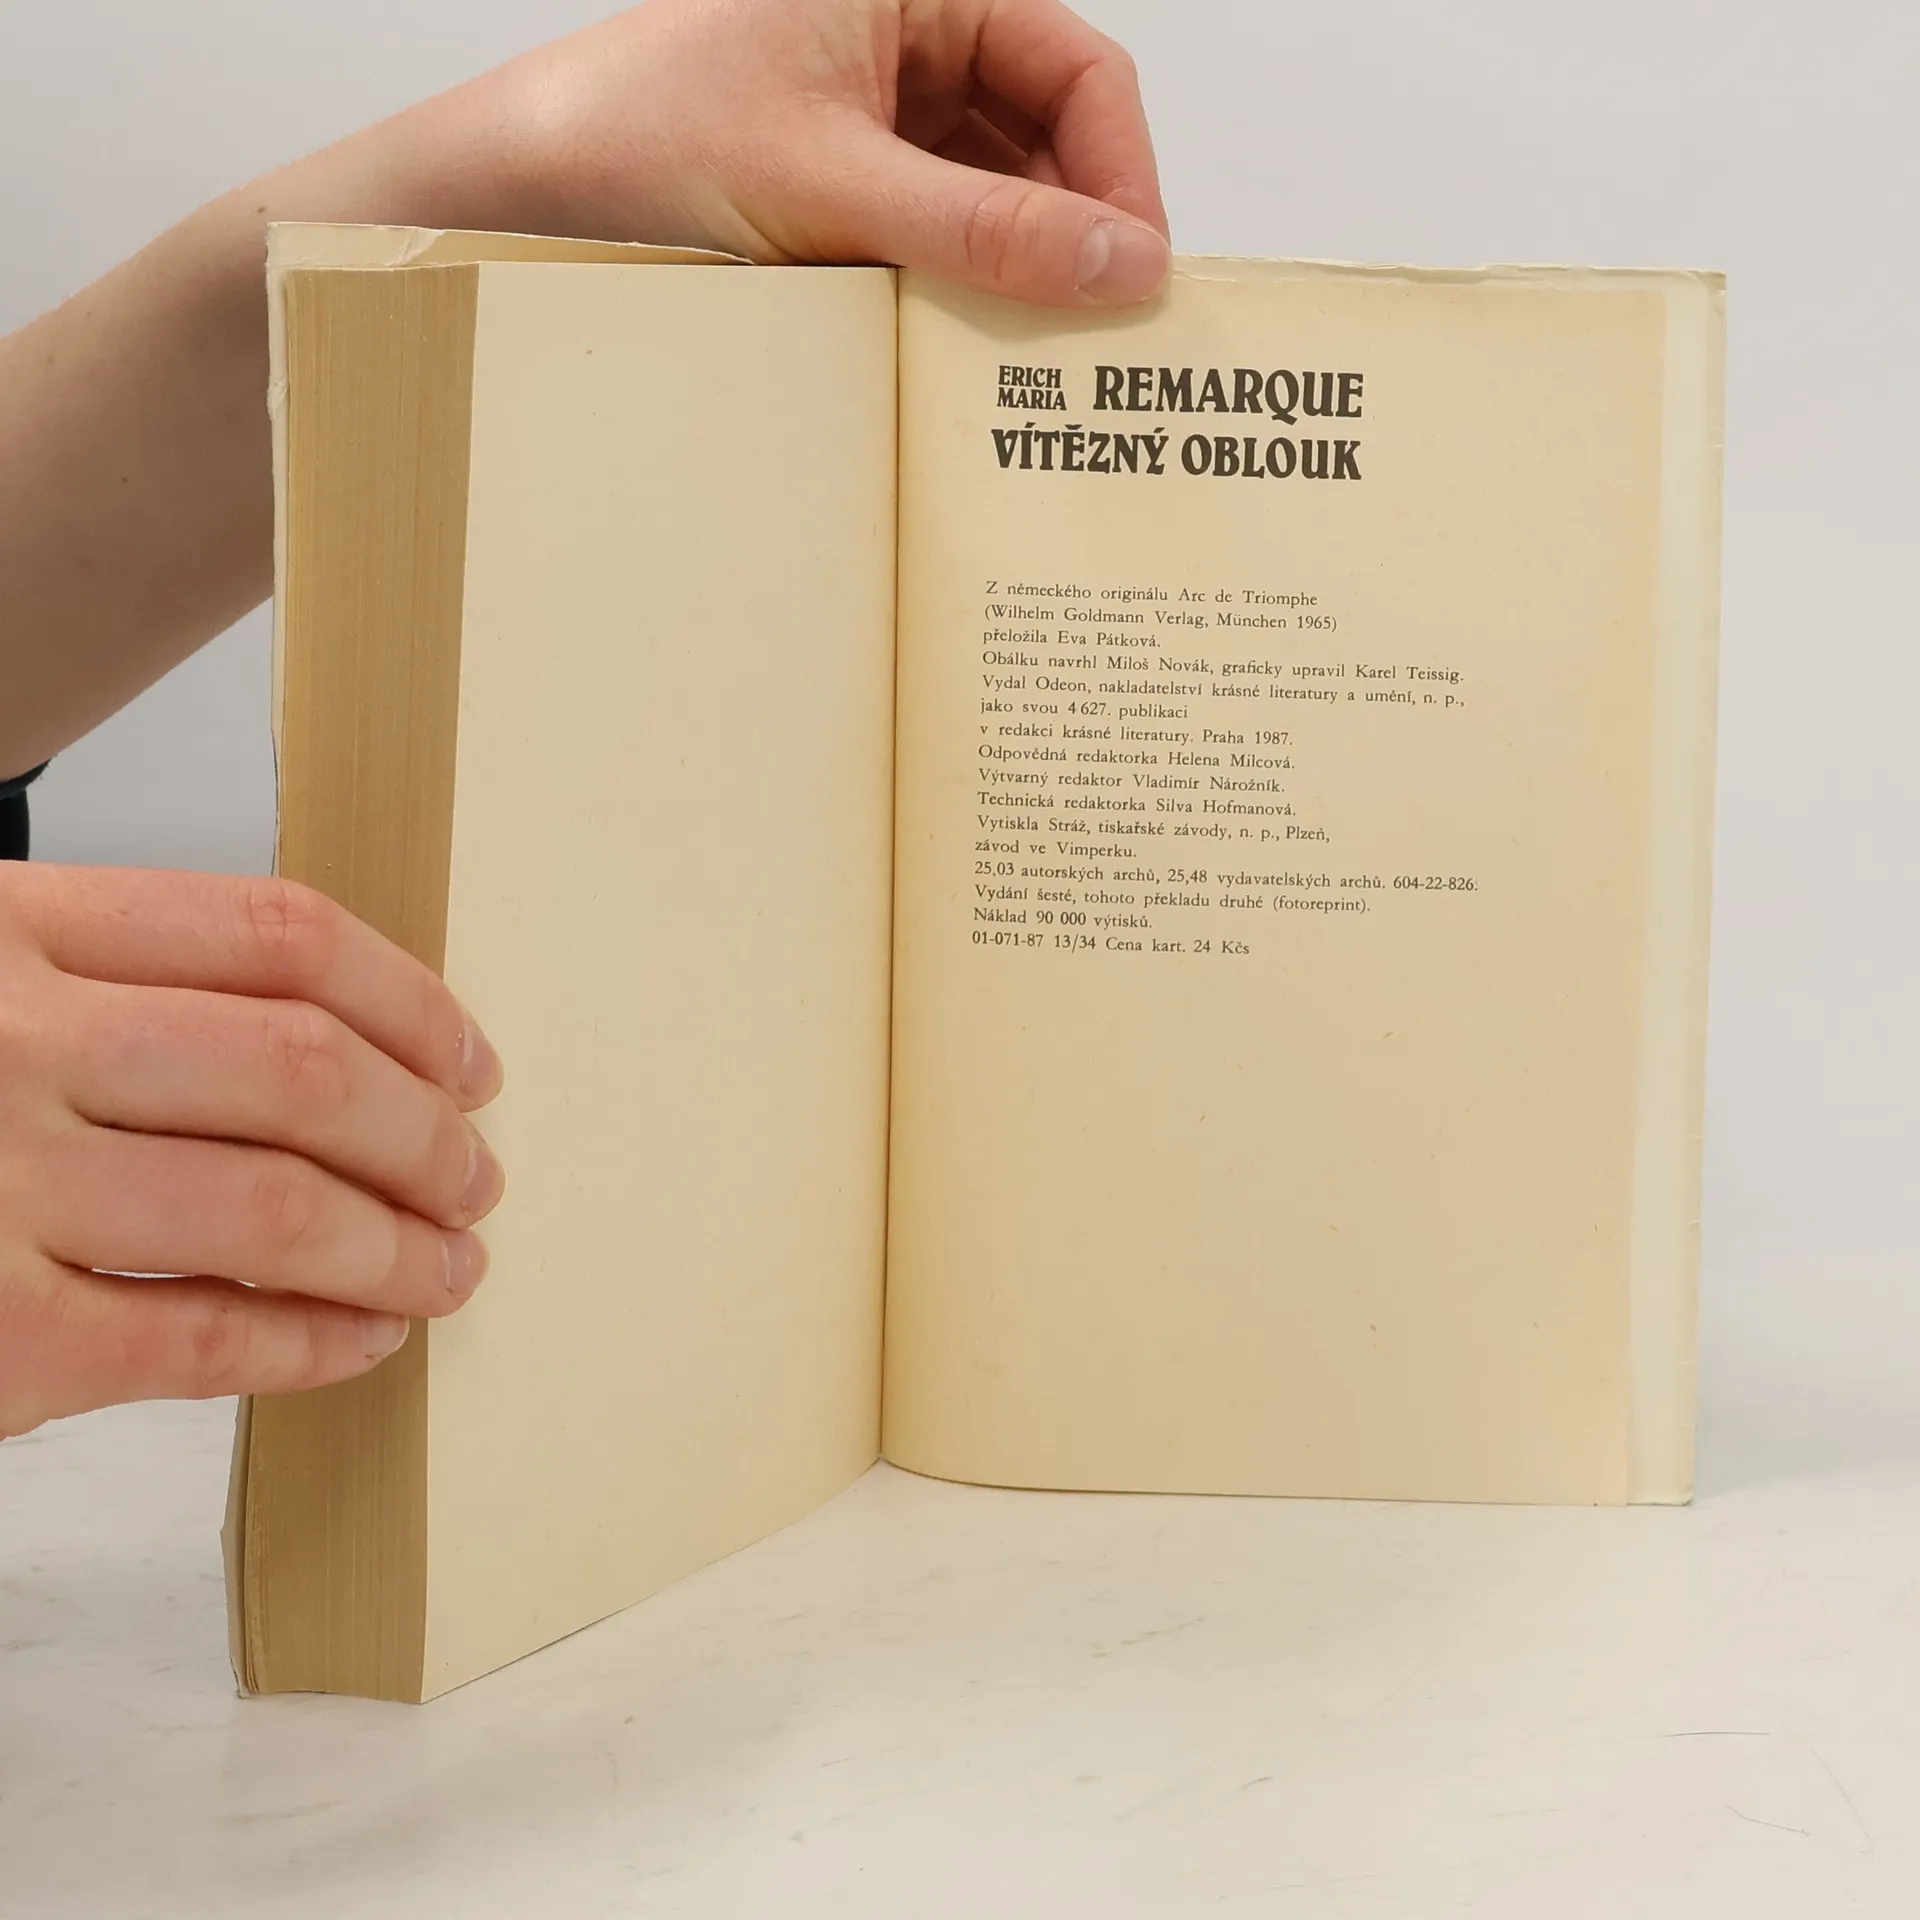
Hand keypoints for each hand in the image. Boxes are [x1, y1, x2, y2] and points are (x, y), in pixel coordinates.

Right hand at [0, 866, 504, 1439]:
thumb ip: (112, 985)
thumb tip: (343, 1051)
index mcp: (12, 931)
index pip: (280, 939)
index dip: (413, 1005)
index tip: (472, 1065)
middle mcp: (8, 1043)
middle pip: (301, 1071)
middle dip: (424, 1136)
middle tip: (474, 1179)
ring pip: (276, 1207)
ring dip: (397, 1248)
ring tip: (448, 1268)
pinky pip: (203, 1336)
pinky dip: (311, 1345)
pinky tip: (363, 1342)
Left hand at [1, 0, 1169, 780]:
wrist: (493, 206)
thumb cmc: (632, 140)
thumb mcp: (833, 183)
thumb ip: (988, 226)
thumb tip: (1129, 265)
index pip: (1078, 71)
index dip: (1123, 174)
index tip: (1137, 283)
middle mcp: (899, 56)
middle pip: (1045, 147)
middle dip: (1074, 242)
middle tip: (1092, 350)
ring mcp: (866, 139)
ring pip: (992, 213)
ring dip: (1011, 287)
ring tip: (1025, 374)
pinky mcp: (831, 214)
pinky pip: (929, 256)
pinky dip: (951, 310)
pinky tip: (955, 369)